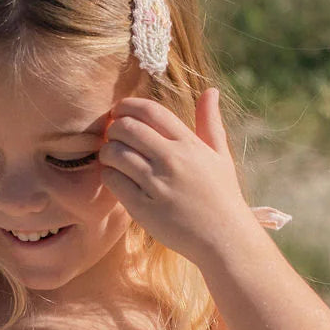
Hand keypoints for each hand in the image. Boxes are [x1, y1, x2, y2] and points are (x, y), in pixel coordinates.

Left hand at [98, 88, 250, 263]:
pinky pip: (114, 182)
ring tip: (109, 156)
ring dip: (106, 151)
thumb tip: (210, 91)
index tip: (119, 111)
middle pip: (127, 128)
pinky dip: (107, 175)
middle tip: (110, 135)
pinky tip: (113, 176)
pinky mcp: (144, 209)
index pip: (149, 111)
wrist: (224, 238)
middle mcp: (172, 160)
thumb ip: (210, 122)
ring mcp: (157, 185)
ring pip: (115, 153)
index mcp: (188, 143)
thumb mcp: (220, 155)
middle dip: (112, 127)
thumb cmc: (222, 196)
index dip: (127, 105)